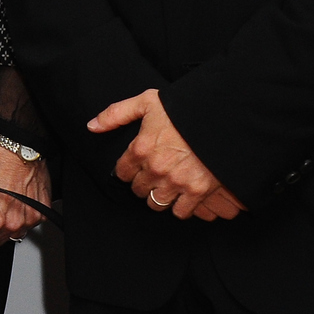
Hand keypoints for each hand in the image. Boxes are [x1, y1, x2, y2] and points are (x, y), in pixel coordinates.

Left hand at [0, 141, 49, 245]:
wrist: (17, 147)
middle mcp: (14, 222)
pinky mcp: (42, 211)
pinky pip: (30, 221)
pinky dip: (23, 215)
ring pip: (16, 232)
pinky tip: (15, 202)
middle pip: (0, 240)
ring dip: (8, 224)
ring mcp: (30, 218)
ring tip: (1, 208)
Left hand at [88, 88, 245, 220]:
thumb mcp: (146, 102)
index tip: (135, 169)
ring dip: (159, 198)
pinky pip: (181, 212)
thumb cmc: (184, 109)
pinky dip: (181, 207)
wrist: (222, 118)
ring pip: (157, 203)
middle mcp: (155, 169)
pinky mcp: (198, 191)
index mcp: (140, 148)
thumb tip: (92, 126)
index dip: (128, 171)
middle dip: (143, 185)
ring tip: (166, 189)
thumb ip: (116, 114)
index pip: (122, 173)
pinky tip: (183, 197)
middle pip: (138, 190)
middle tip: (152, 178)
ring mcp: (176, 182)